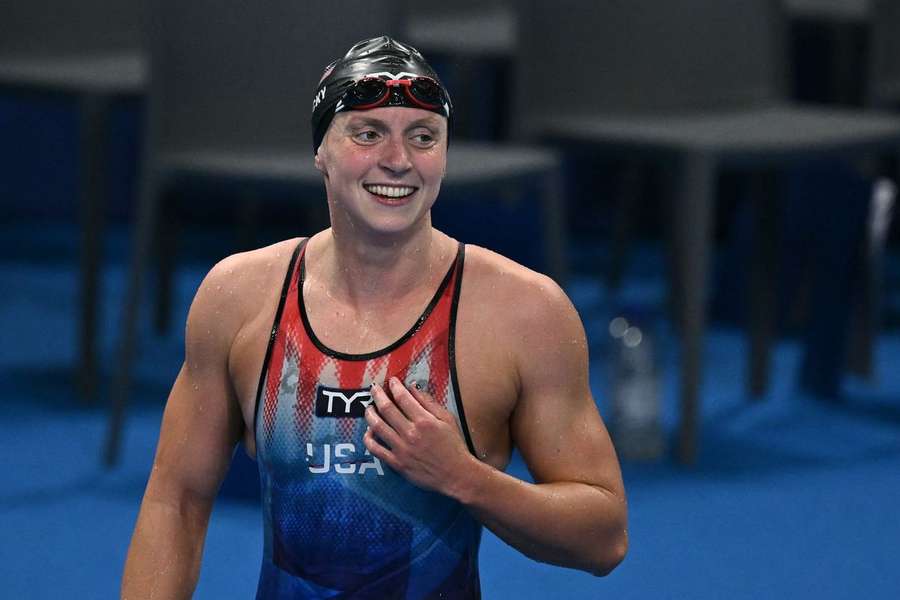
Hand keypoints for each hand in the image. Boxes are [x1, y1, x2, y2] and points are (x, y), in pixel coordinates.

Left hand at [363, 377, 476, 496]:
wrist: (456, 474)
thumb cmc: (454, 445)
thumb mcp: (447, 419)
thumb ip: (429, 402)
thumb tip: (413, 388)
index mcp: (424, 420)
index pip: (403, 397)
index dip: (394, 386)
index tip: (391, 381)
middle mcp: (410, 433)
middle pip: (387, 409)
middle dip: (378, 395)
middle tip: (374, 388)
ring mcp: (402, 449)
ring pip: (378, 427)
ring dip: (370, 414)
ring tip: (369, 408)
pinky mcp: (397, 463)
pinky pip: (376, 449)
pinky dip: (369, 438)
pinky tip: (369, 431)